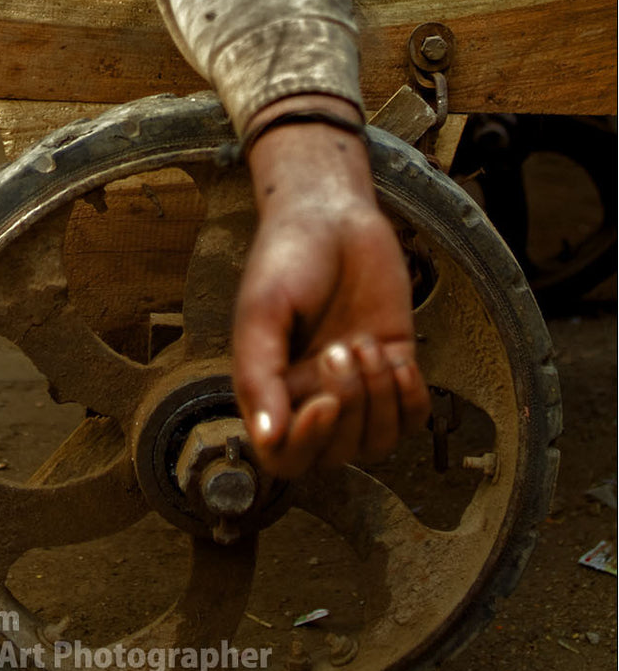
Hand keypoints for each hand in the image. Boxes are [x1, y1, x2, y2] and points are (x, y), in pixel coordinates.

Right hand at [233, 103, 430, 477]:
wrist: (331, 214)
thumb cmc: (286, 258)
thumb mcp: (262, 312)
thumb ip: (259, 376)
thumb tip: (265, 438)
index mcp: (272, 390)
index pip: (285, 456)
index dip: (307, 443)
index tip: (324, 401)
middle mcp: (313, 396)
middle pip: (337, 453)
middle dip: (348, 403)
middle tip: (341, 346)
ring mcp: (358, 386)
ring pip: (377, 442)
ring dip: (380, 399)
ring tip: (366, 342)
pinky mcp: (394, 366)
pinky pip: (412, 418)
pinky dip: (411, 398)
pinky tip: (399, 358)